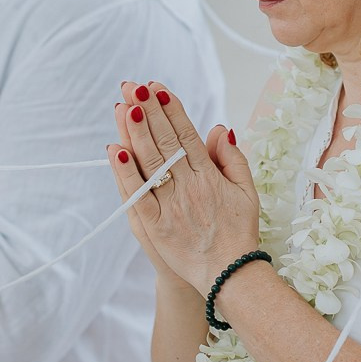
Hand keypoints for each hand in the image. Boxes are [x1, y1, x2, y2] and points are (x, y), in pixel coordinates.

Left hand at [109, 81, 262, 297]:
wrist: (229, 276)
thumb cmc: (237, 232)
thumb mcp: (246, 192)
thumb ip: (232, 158)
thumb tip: (220, 126)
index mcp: (210, 176)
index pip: (186, 134)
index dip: (170, 109)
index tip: (156, 87)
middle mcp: (189, 186)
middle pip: (164, 141)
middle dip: (147, 111)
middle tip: (132, 85)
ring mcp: (170, 205)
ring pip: (149, 162)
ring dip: (133, 132)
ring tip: (122, 105)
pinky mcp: (154, 225)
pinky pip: (136, 194)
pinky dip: (125, 172)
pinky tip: (115, 149)